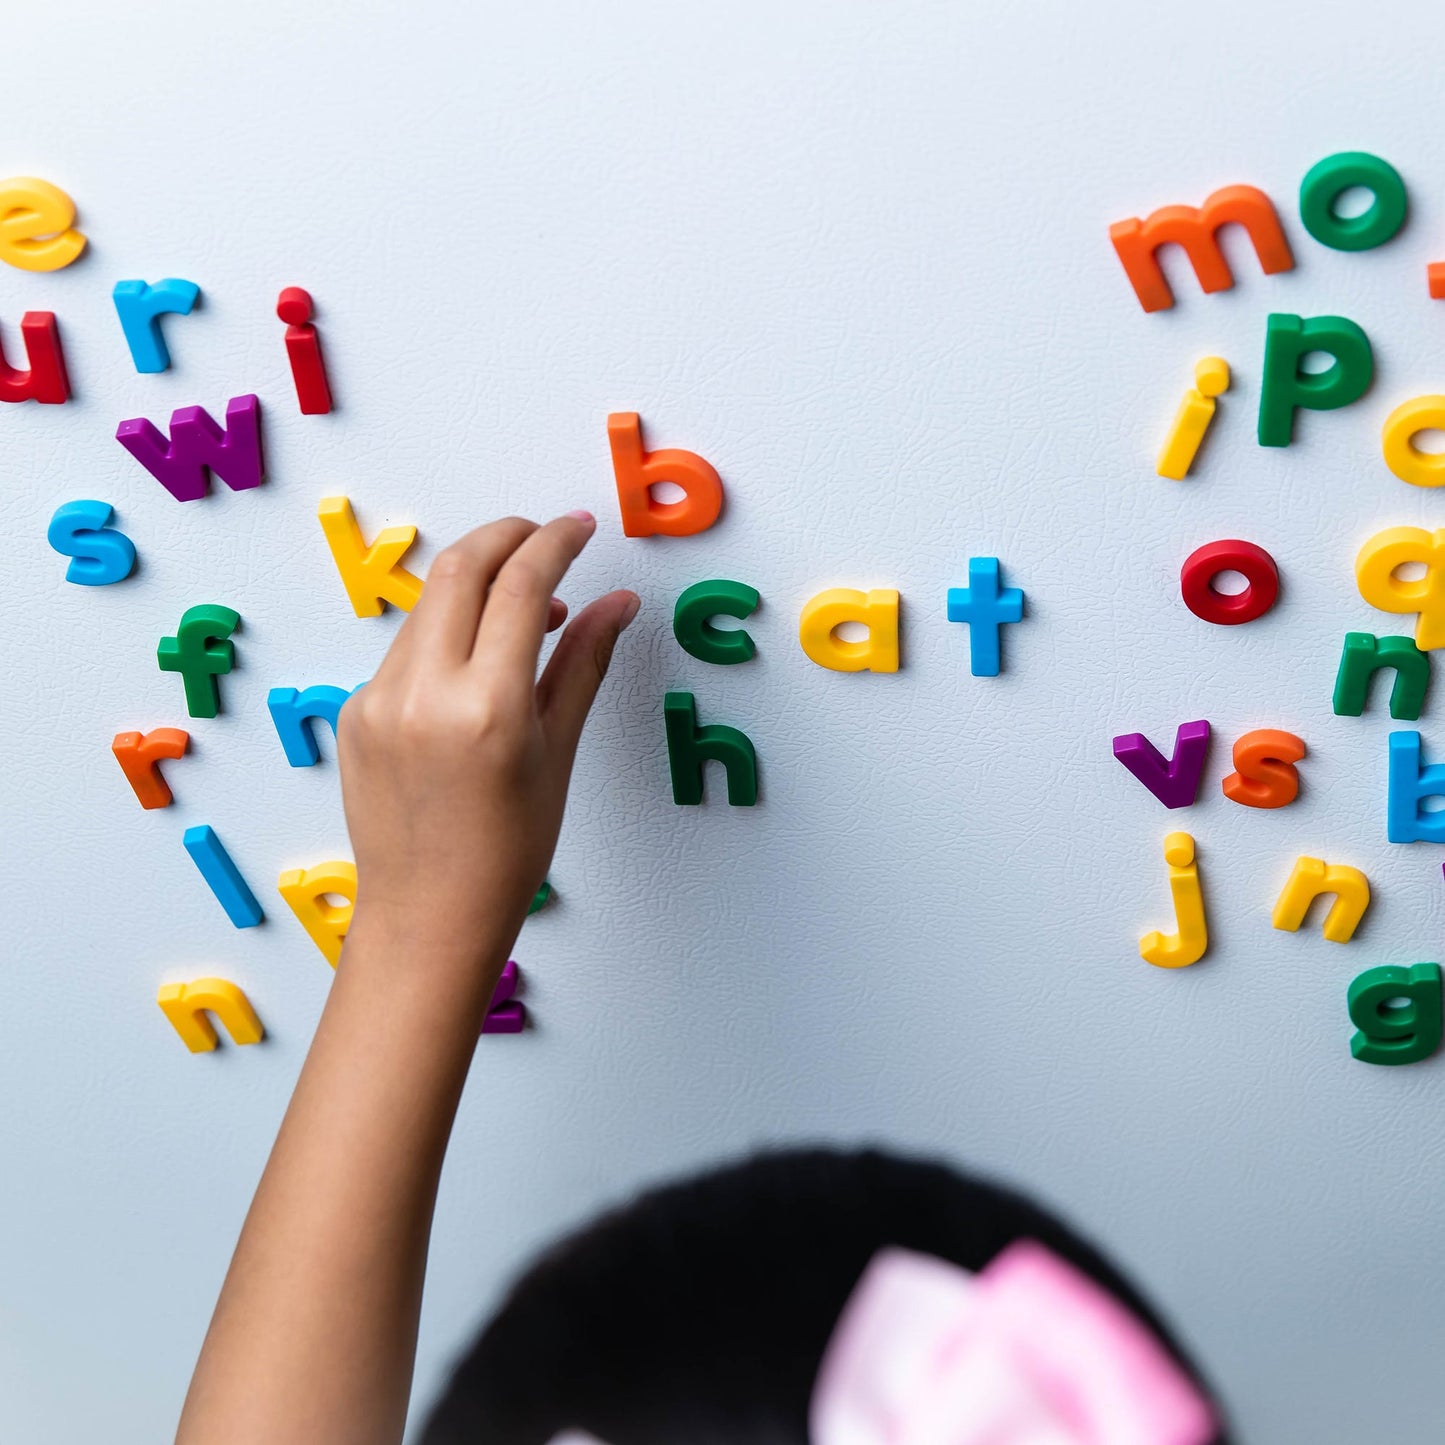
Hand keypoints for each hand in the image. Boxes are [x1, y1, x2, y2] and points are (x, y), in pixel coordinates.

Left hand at [337, 512, 638, 977]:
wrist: (429, 914)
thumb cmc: (505, 852)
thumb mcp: (556, 752)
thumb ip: (582, 663)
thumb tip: (615, 604)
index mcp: (486, 708)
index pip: (521, 586)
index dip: (555, 543)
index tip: (578, 529)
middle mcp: (423, 694)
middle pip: (460, 568)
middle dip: (507, 536)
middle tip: (546, 539)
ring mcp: (379, 700)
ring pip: (429, 603)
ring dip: (476, 584)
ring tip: (526, 612)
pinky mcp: (356, 711)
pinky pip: (405, 646)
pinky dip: (446, 631)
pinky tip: (478, 661)